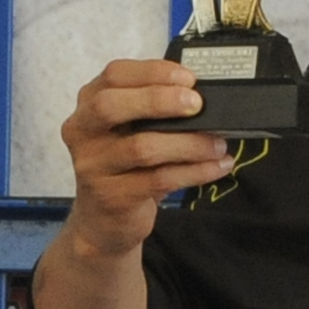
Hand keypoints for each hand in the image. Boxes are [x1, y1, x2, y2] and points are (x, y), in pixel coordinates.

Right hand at [33, 62, 234, 308]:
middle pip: (112, 106)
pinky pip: (154, 183)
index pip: (111, 76)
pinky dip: (192, 173)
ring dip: (191, 145)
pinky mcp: (110, 202)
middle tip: (200, 104)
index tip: (189, 78)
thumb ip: (168, 115)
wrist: (103, 233)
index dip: (150, 74)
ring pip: (141, 148)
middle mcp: (83, 135)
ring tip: (224, 146)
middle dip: (160, 101)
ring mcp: (92, 170)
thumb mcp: (144, 138)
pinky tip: (220, 167)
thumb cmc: (133, 173)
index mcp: (92, 110)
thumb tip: (225, 97)